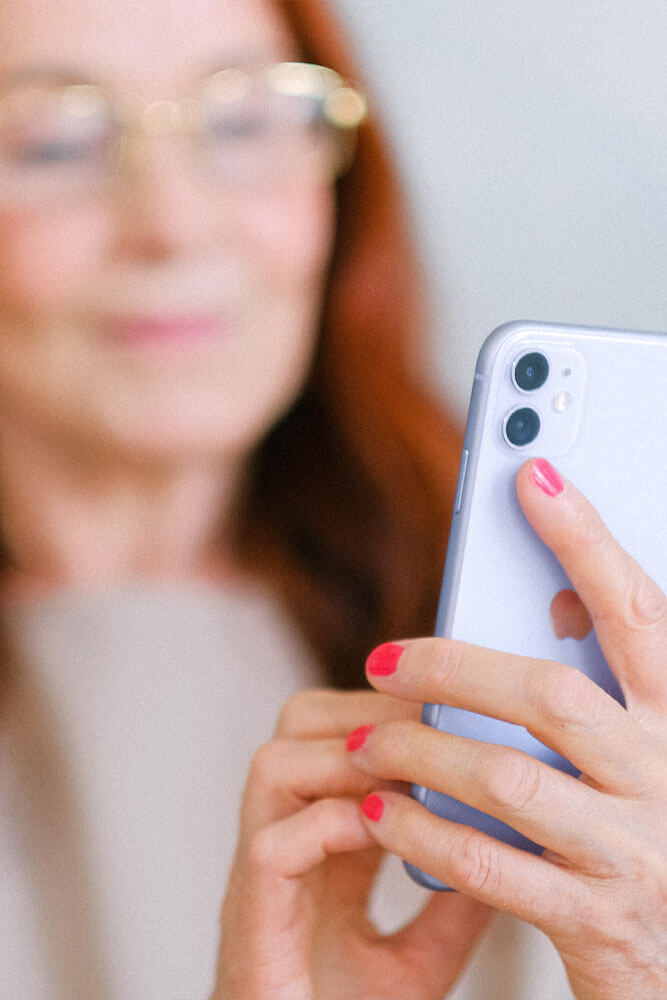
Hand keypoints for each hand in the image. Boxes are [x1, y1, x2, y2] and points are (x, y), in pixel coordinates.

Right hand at [211, 689, 490, 999]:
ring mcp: (261, 874)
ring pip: (273, 766)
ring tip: (403, 773)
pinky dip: (329, 825)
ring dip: (344, 757)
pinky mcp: (251, 917)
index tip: (445, 707)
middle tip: (426, 727)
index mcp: (320, 840)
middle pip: (296, 726)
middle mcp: (285, 838)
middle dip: (364, 712)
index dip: (387, 711)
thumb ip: (453, 899)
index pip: (338, 735)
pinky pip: (274, 845)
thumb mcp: (420, 957)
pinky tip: (377, 830)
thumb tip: (510, 843)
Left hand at [347, 458, 666, 999]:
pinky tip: (379, 815)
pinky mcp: (597, 921)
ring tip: (365, 744)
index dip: (585, 539)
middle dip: (452, 668)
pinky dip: (425, 834)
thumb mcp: (640, 753)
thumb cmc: (644, 838)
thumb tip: (548, 598)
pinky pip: (492, 866)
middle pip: (551, 692)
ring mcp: (636, 852)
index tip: (531, 472)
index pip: (637, 610)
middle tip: (381, 659)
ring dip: (420, 754)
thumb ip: (601, 688)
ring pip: (509, 777)